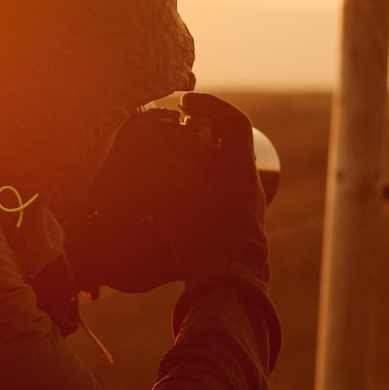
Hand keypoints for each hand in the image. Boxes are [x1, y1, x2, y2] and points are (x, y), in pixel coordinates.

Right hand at [170, 92, 268, 280]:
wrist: (227, 286)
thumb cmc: (204, 235)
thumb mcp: (175, 191)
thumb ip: (156, 160)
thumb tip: (139, 132)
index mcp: (241, 168)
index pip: (235, 120)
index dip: (211, 104)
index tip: (185, 103)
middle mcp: (248, 183)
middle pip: (230, 144)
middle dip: (201, 132)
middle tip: (176, 130)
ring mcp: (246, 206)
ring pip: (225, 170)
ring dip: (200, 160)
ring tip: (171, 163)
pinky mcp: (237, 225)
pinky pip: (220, 192)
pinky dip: (201, 184)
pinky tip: (178, 197)